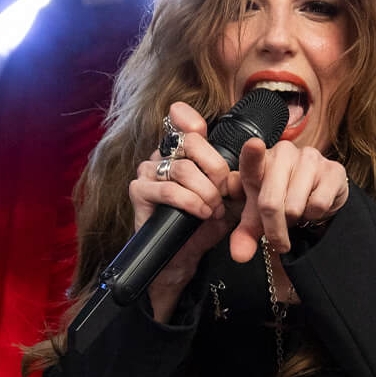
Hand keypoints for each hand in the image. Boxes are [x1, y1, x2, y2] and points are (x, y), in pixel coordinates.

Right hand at [127, 102, 238, 321]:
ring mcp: (147, 172)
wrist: (184, 257)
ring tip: (214, 210)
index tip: (199, 127)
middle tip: (224, 193)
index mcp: (181, 152)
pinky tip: (202, 214)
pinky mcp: (138, 192)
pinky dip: (190, 202)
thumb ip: (233, 182)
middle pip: (190, 143)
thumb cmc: (204, 225)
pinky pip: (168, 190)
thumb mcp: (227, 200)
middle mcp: (161, 156)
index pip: (181, 122)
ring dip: (206, 192)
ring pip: (182, 169)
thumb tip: (237, 173)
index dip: (188, 119)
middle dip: (215, 168)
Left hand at [229, 137, 349, 265]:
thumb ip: (245, 235)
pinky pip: (318, 205)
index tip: (254, 146)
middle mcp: (284, 153)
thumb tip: (240, 256)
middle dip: (273, 230)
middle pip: (271, 203)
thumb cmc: (282, 201)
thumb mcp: (258, 218)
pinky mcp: (333, 170)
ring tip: (297, 213)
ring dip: (295, 221)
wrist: (318, 196)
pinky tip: (313, 206)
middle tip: (279, 241)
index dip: (252, 153)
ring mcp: (310, 158)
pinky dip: (314, 215)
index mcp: (260, 161)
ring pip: (295, 207)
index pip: (252, 159)